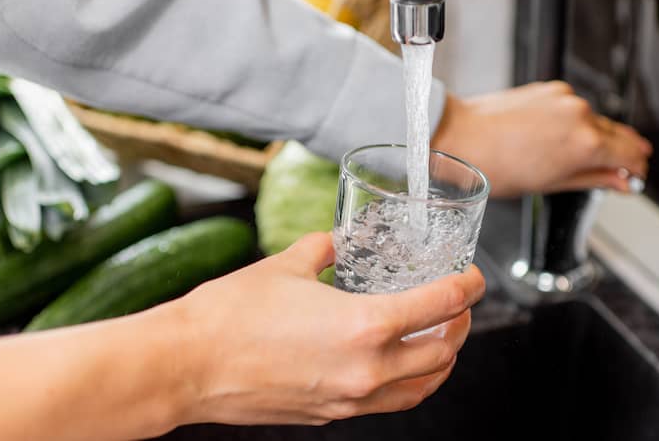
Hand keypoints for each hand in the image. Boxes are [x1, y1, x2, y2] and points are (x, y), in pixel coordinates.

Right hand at [169, 233, 485, 425]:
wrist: (186, 367)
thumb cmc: (229, 315)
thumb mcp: (284, 265)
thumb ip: (320, 250)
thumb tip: (333, 242)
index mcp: (364, 326)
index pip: (440, 305)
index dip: (466, 287)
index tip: (472, 276)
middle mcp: (367, 369)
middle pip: (442, 351)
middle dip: (460, 324)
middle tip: (459, 304)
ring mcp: (350, 399)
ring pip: (422, 387)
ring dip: (441, 361)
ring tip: (441, 339)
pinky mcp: (331, 415)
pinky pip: (388, 403)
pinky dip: (408, 384)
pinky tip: (399, 367)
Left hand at [431, 81, 652, 196]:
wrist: (462, 137)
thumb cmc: (497, 166)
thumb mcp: (551, 184)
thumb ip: (594, 179)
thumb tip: (620, 182)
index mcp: (586, 143)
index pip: (631, 154)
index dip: (637, 168)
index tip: (636, 176)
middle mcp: (581, 115)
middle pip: (618, 135)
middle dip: (623, 152)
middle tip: (622, 169)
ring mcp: (566, 98)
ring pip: (596, 120)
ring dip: (598, 137)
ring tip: (585, 157)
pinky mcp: (551, 89)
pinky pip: (574, 108)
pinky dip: (576, 122)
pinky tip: (563, 138)